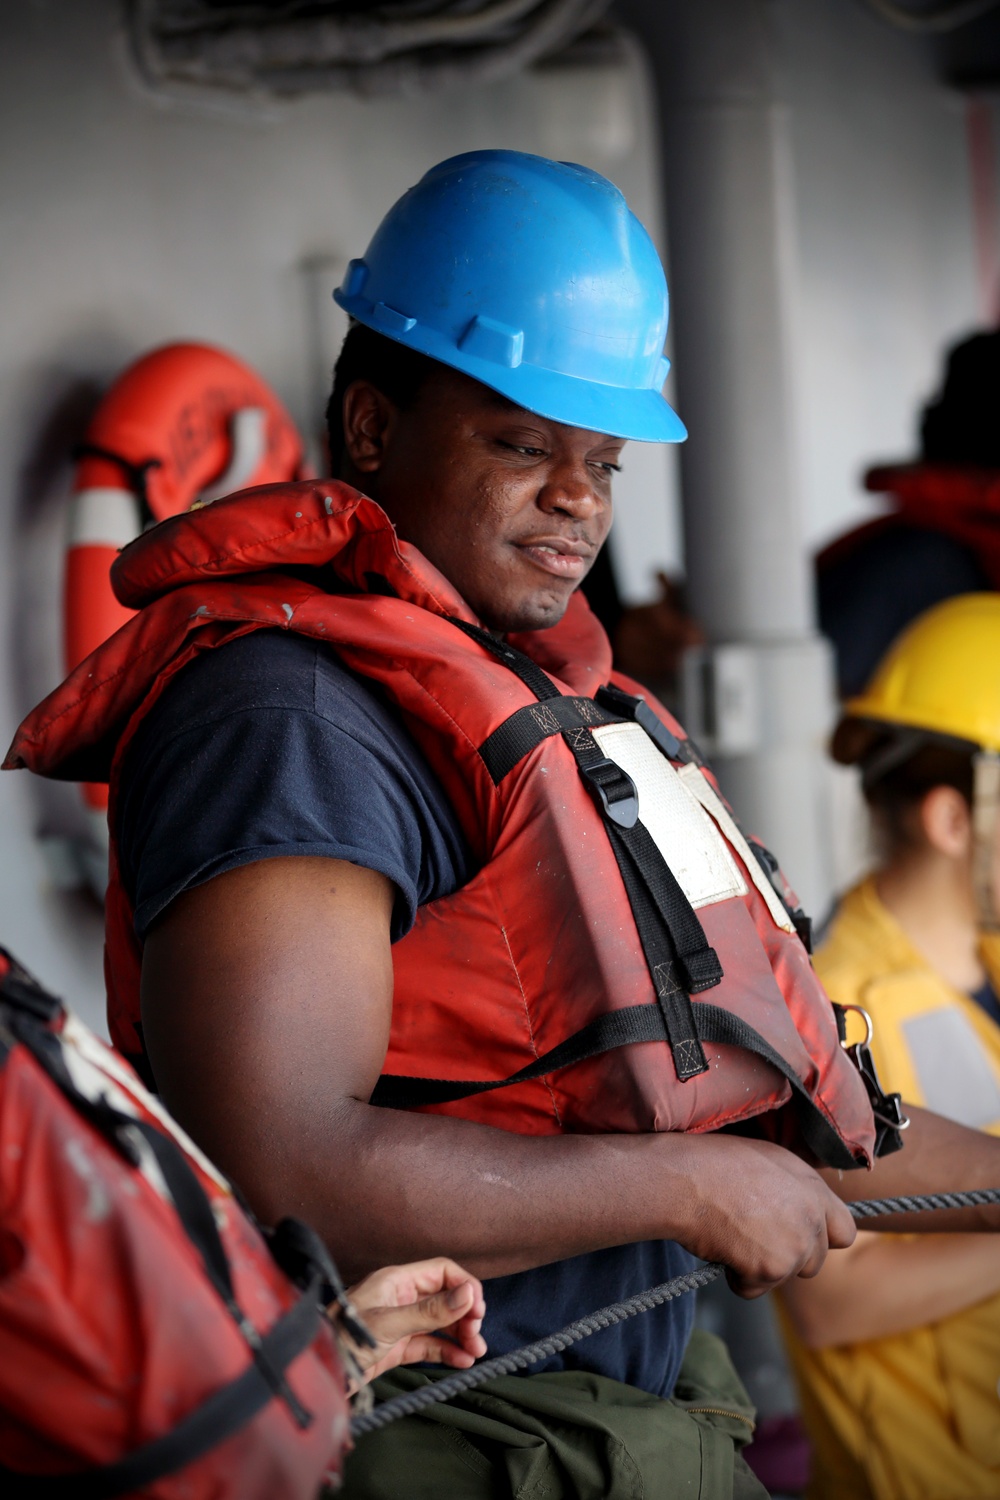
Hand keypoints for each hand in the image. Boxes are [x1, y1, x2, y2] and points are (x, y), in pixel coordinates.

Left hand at [341, 1257, 486, 1386]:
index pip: (441, 1272)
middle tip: (476, 1335)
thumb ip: (429, 1311)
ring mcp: (399, 1323)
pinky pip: (429, 1345)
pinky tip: (462, 1360)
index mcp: (396, 1280)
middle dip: (464, 1314)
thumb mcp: (389, 1324)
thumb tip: (468, 1294)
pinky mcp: (397, 1347)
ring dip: (460, 1335)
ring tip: (476, 1351)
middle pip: (444, 1298)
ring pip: (440, 1324)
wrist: (317, 1374)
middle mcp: (400, 1298)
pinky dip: (447, 1351)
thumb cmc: (342, 1339)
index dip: (464, 1287)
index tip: (478, 1310)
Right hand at [676, 1135, 856, 1297]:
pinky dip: (736, 1278)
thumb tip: (795, 1210)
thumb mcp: (766, 1160)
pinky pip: (754, 1290)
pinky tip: (721, 1248)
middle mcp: (812, 1216)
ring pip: (785, 1277)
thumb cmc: (713, 1163)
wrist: (684, 1178)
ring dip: (760, 1268)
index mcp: (813, 1187)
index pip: (844, 1231)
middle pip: (814, 1261)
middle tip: (752, 1236)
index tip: (795, 1236)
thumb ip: (793, 1189)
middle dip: (786, 1257)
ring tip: (732, 1235)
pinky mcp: (771, 1268)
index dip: (820, 1239)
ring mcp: (794, 1245)